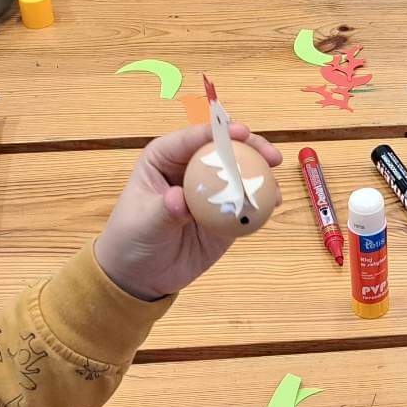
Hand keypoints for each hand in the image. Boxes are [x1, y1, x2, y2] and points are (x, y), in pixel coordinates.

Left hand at [94, 123, 283, 300]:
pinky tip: (272, 204)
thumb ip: (164, 209)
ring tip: (274, 186)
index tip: (240, 132)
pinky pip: (246, 202)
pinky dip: (261, 201)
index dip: (217, 132)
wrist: (141, 275)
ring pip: (241, 173)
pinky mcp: (224, 213)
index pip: (192, 138)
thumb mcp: (143, 223)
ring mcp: (211, 191)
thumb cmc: (131, 239)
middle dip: (250, 148)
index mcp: (165, 158)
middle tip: (270, 156)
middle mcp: (191, 168)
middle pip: (224, 149)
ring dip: (261, 174)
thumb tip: (180, 199)